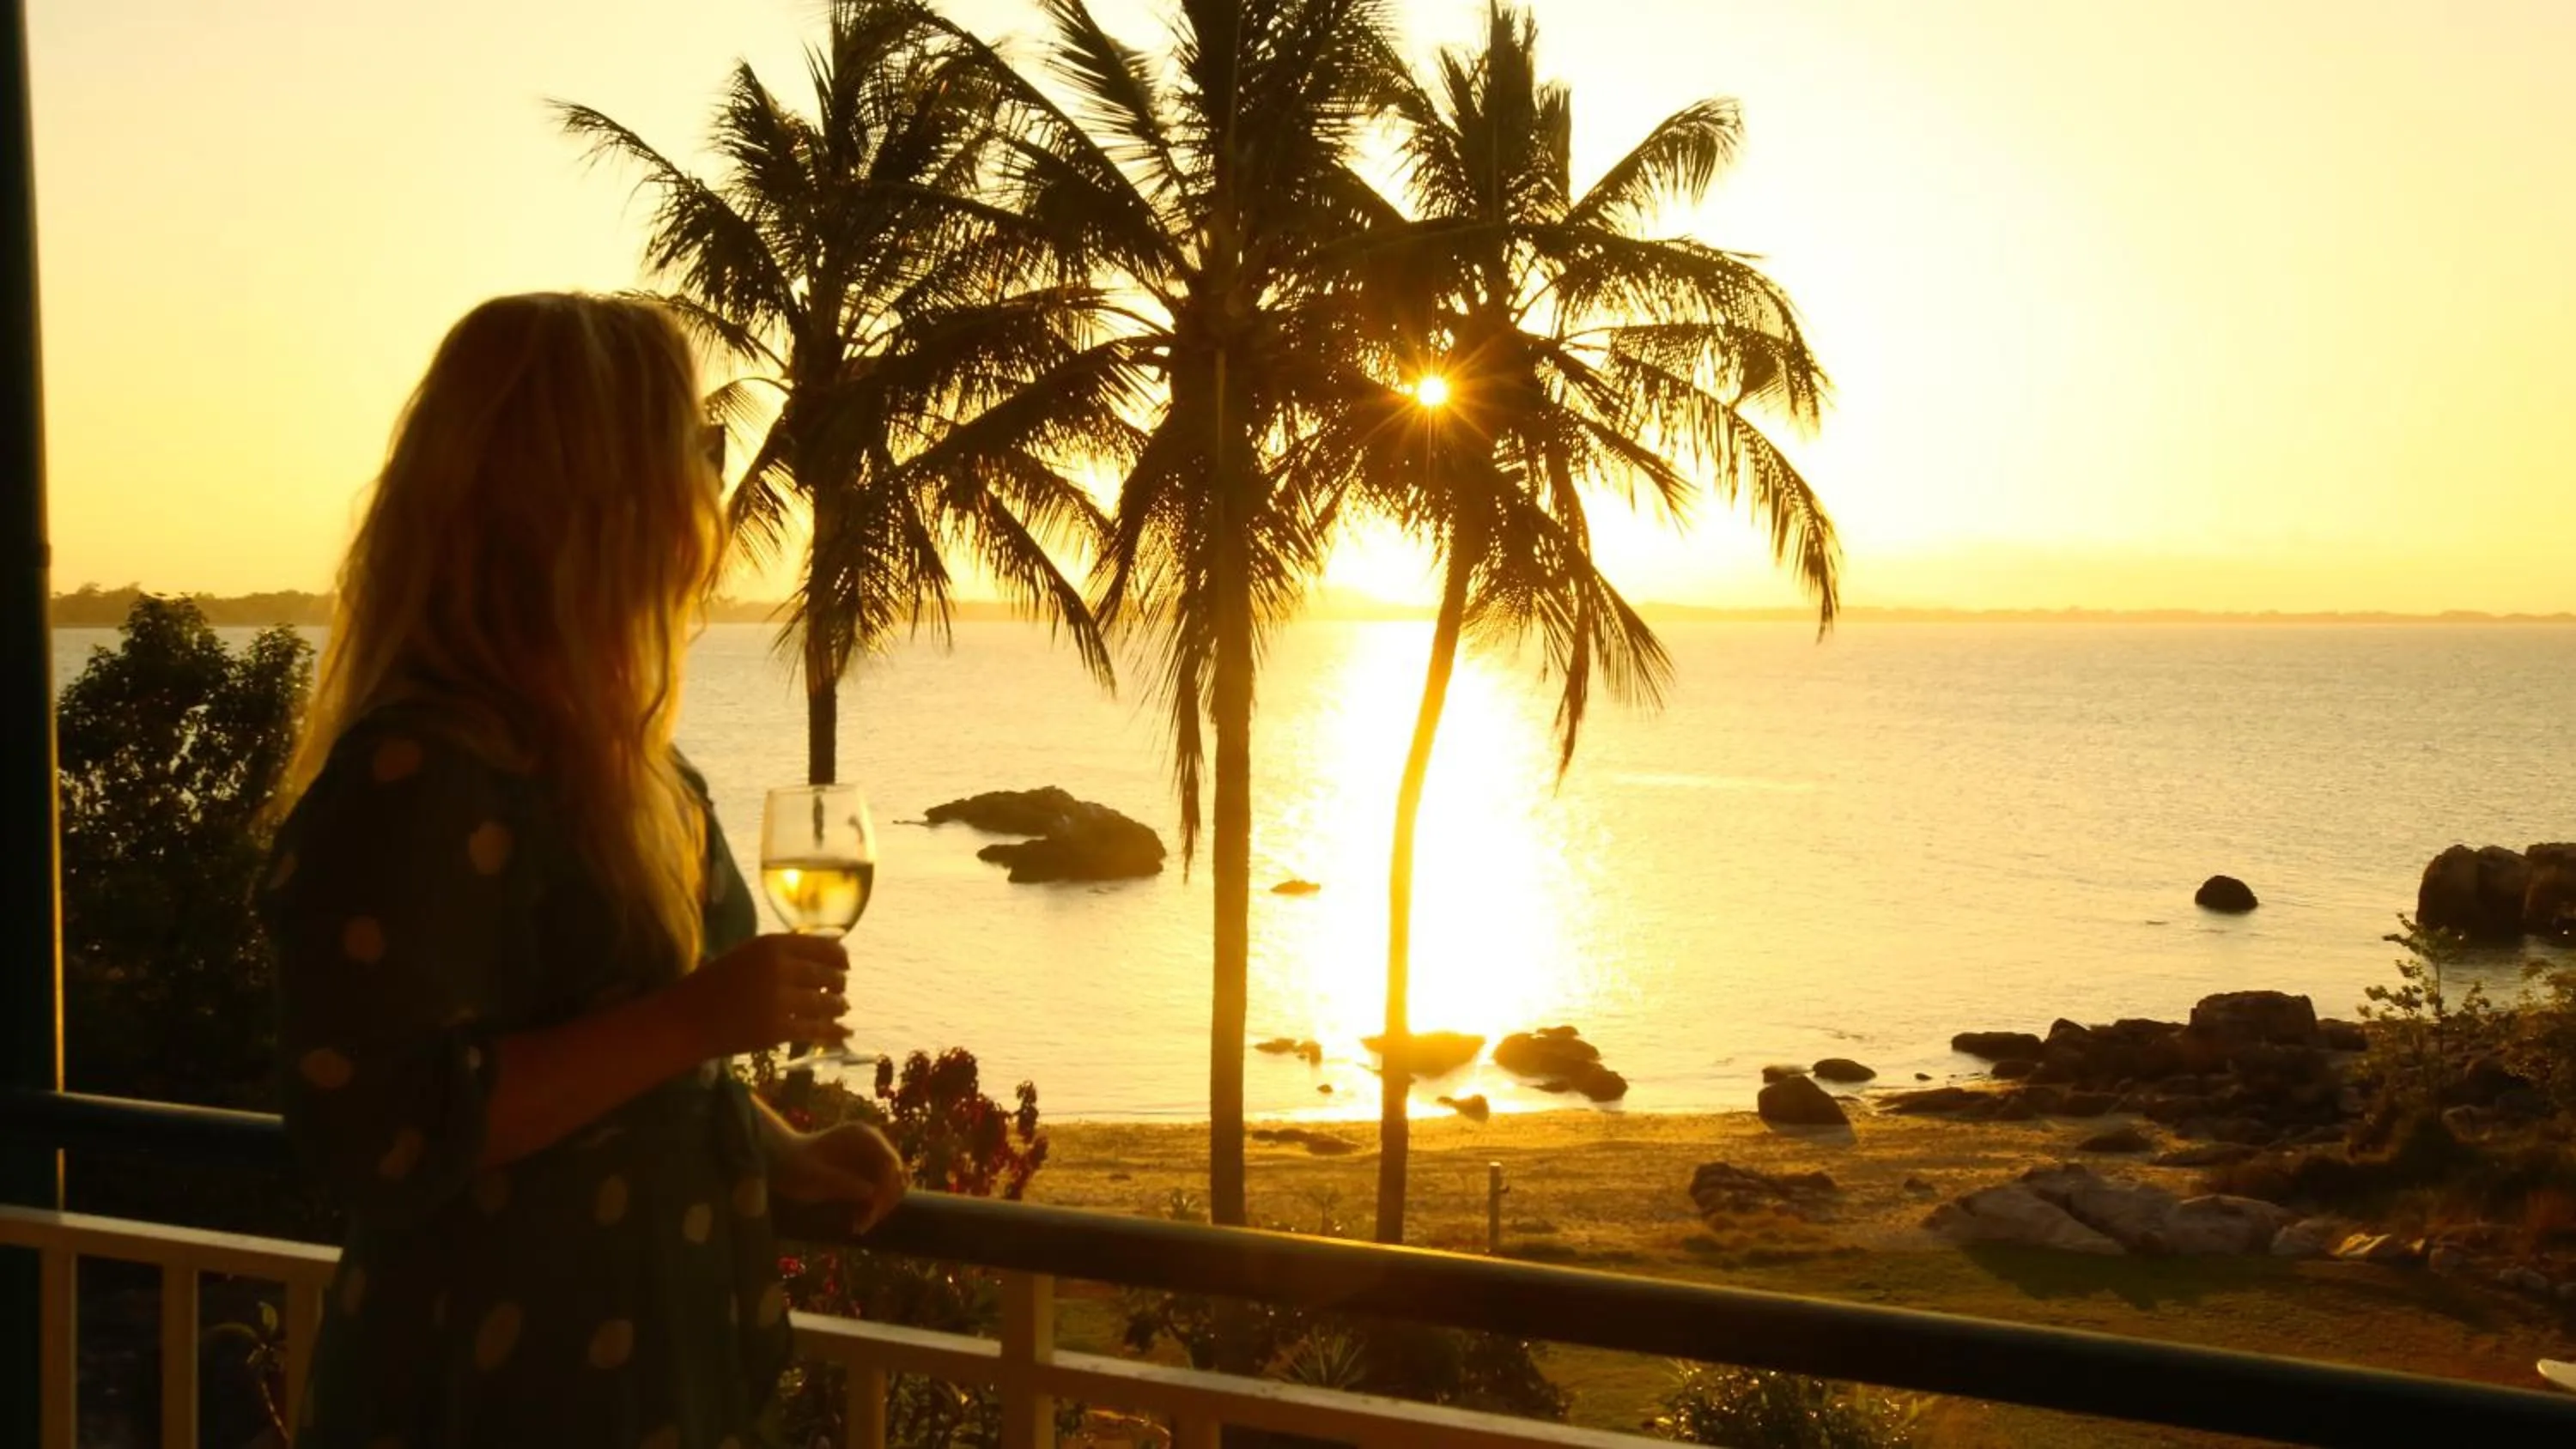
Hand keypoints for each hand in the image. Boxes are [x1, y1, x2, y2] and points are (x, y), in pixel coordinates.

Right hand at [662, 933, 848, 1058]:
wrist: (684, 1020)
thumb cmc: (713, 985)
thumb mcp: (747, 956)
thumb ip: (782, 953)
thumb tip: (825, 950)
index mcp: (771, 944)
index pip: (823, 946)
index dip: (839, 957)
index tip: (845, 964)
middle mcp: (779, 968)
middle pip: (828, 975)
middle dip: (839, 984)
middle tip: (840, 990)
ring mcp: (779, 1000)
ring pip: (826, 1003)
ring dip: (838, 1007)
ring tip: (842, 1008)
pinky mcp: (777, 1029)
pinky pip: (817, 1030)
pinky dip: (835, 1032)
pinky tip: (845, 1033)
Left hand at [773, 1122, 906, 1232]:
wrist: (782, 1163)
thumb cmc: (793, 1166)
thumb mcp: (811, 1176)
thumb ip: (840, 1182)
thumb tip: (871, 1192)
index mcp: (862, 1136)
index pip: (890, 1162)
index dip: (886, 1189)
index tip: (871, 1212)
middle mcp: (874, 1144)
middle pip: (898, 1175)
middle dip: (885, 1201)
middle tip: (864, 1224)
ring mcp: (873, 1159)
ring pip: (896, 1185)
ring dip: (882, 1208)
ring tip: (860, 1226)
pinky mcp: (869, 1174)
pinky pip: (883, 1193)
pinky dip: (875, 1210)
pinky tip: (857, 1223)